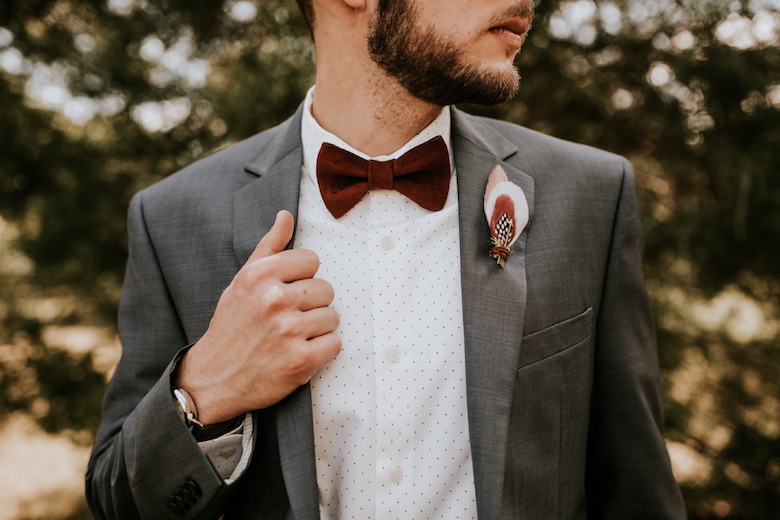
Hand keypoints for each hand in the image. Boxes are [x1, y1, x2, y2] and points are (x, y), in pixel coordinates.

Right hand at [175, 210, 340, 424]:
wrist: (213, 378)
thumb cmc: (232, 326)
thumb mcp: (242, 281)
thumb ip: (268, 248)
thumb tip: (286, 215)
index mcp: (260, 274)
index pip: (312, 260)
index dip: (302, 278)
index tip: (286, 293)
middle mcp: (275, 299)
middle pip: (326, 289)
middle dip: (312, 304)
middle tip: (288, 318)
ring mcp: (289, 331)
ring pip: (332, 317)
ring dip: (318, 328)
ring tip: (292, 337)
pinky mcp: (301, 360)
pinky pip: (334, 343)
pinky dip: (322, 351)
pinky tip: (299, 352)